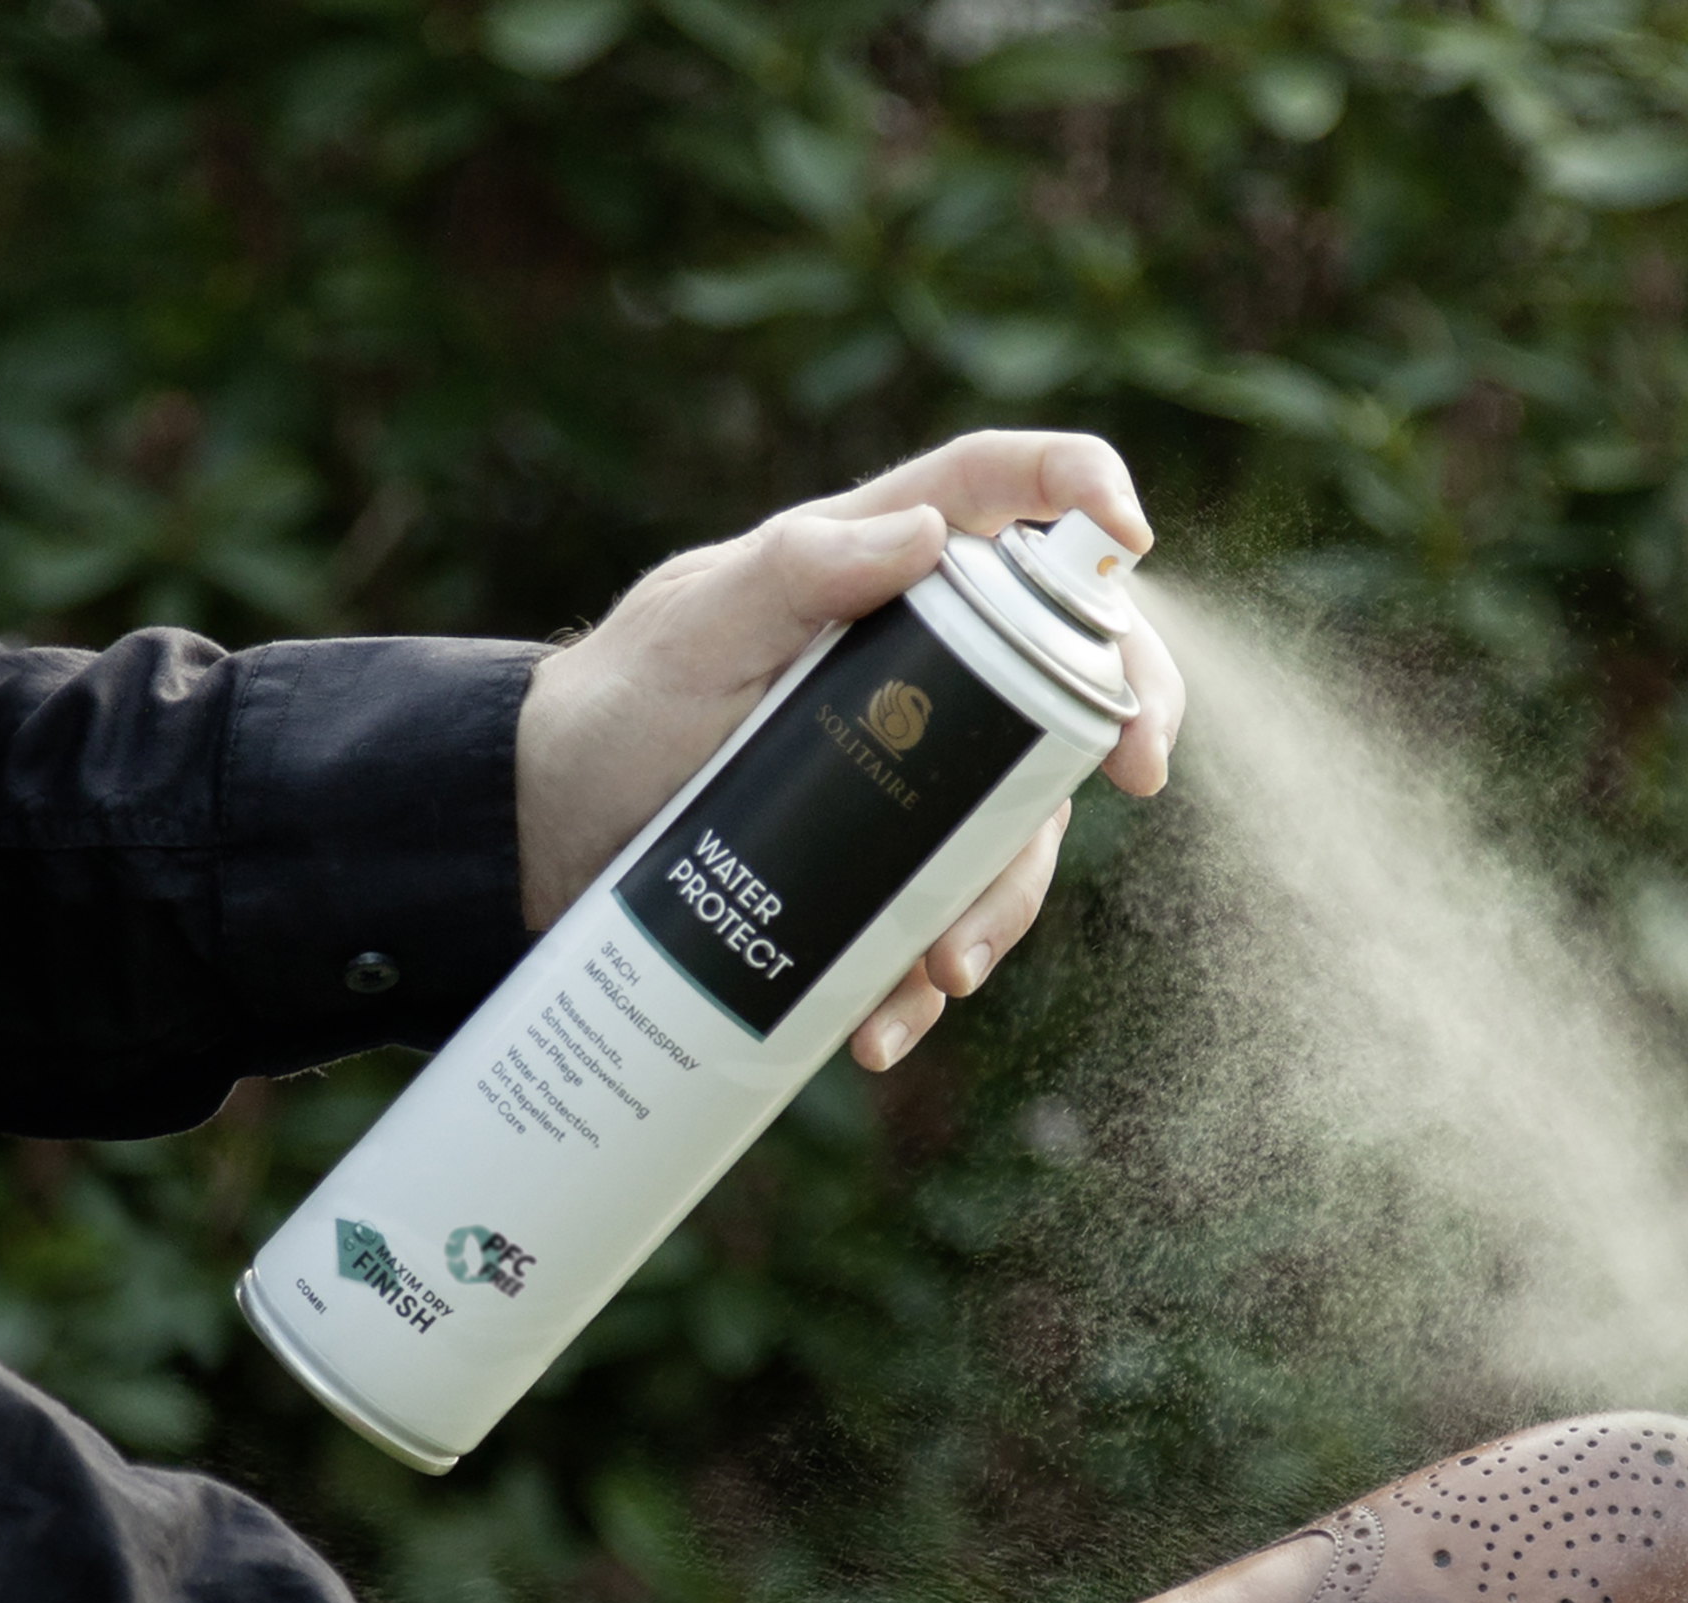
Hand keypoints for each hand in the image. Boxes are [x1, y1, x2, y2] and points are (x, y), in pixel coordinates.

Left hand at [513, 430, 1184, 1070]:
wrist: (548, 838)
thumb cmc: (615, 708)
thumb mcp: (692, 631)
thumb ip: (792, 570)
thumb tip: (924, 533)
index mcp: (875, 566)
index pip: (1002, 494)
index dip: (1082, 491)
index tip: (1133, 538)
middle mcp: (919, 666)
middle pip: (1063, 669)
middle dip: (1121, 715)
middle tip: (1139, 768)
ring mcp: (912, 772)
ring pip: (1017, 823)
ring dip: (1003, 901)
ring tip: (946, 967)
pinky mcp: (883, 866)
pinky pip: (941, 919)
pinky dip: (922, 980)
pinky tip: (883, 1027)